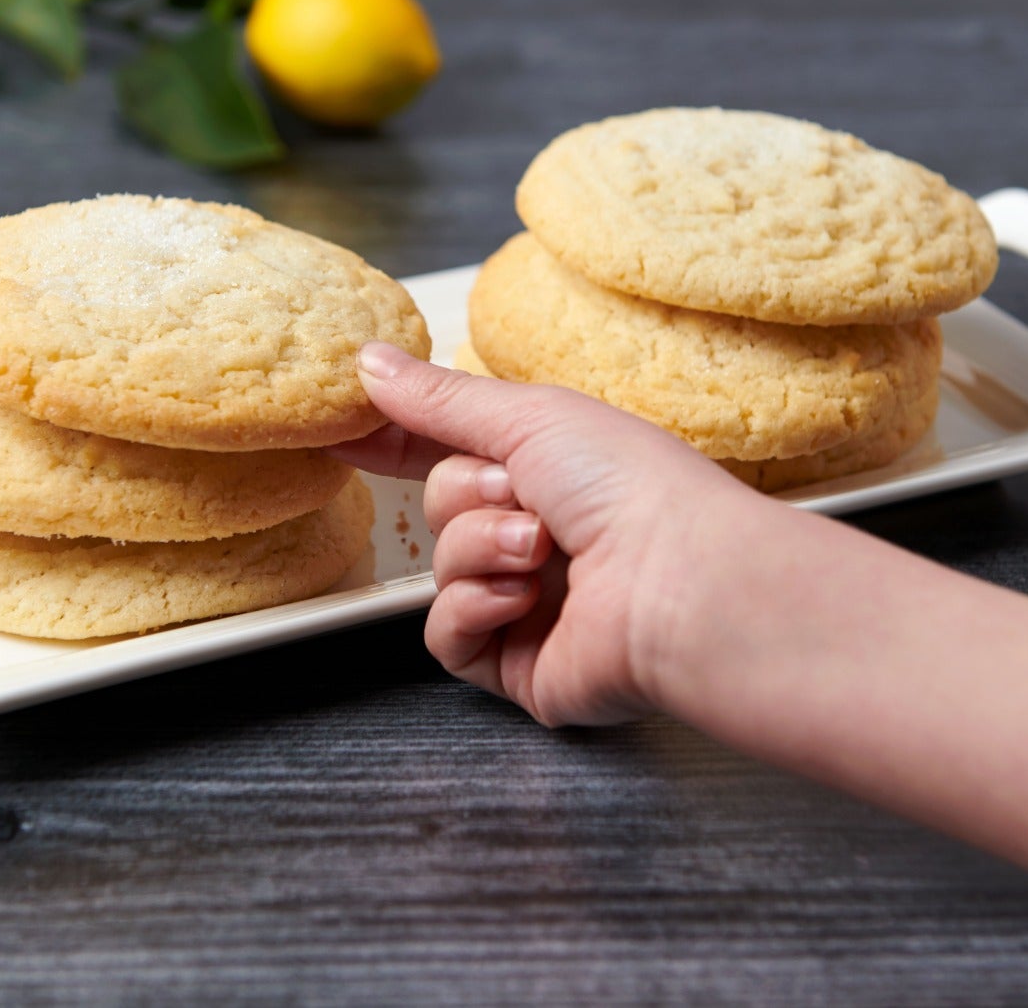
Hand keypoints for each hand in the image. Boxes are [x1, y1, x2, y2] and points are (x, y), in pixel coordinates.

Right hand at [326, 343, 765, 725]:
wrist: (679, 585)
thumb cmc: (632, 489)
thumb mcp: (530, 417)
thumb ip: (440, 400)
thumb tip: (369, 362)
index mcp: (555, 471)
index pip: (454, 448)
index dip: (401, 438)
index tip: (348, 429)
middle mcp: (544, 536)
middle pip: (441, 505)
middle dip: (471, 495)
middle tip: (524, 496)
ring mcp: (529, 604)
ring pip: (441, 568)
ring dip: (480, 548)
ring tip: (541, 550)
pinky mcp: (516, 665)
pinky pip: (445, 634)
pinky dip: (473, 608)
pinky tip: (520, 600)